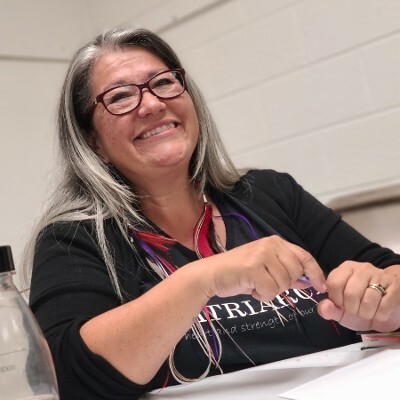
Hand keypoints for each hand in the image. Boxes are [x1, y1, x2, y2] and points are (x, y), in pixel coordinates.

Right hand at [203, 235, 326, 301]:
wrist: (212, 274)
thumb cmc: (237, 272)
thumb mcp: (265, 268)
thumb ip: (286, 272)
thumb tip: (308, 281)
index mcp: (275, 242)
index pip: (304, 256)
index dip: (315, 272)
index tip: (320, 286)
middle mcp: (270, 245)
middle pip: (295, 272)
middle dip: (284, 284)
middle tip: (266, 282)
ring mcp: (261, 255)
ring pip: (283, 283)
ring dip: (270, 291)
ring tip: (255, 284)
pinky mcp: (253, 267)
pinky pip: (270, 290)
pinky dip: (261, 295)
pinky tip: (250, 288)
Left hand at [317, 262, 399, 331]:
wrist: (386, 308)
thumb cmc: (359, 306)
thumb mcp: (341, 310)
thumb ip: (329, 309)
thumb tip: (323, 307)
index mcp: (345, 269)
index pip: (334, 283)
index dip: (336, 299)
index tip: (341, 305)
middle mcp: (362, 268)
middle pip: (351, 293)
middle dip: (352, 309)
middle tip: (356, 310)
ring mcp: (380, 275)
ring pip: (368, 300)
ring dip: (366, 313)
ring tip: (367, 312)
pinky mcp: (395, 286)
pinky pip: (385, 305)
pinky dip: (380, 315)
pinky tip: (379, 312)